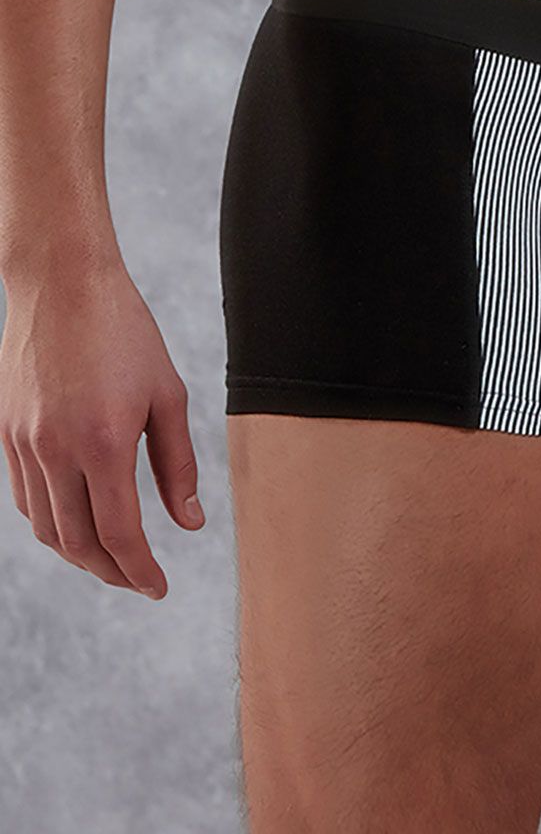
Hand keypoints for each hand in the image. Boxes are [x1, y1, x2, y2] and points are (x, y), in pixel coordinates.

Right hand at [0, 261, 204, 597]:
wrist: (61, 284)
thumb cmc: (127, 334)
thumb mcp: (168, 395)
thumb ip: (178, 464)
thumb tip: (189, 523)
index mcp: (104, 443)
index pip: (120, 534)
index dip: (140, 571)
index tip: (159, 589)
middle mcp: (55, 450)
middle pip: (78, 542)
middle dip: (111, 572)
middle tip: (139, 581)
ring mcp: (23, 443)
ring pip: (45, 527)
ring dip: (79, 554)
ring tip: (112, 559)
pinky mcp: (5, 432)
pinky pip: (25, 498)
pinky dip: (51, 522)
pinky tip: (77, 521)